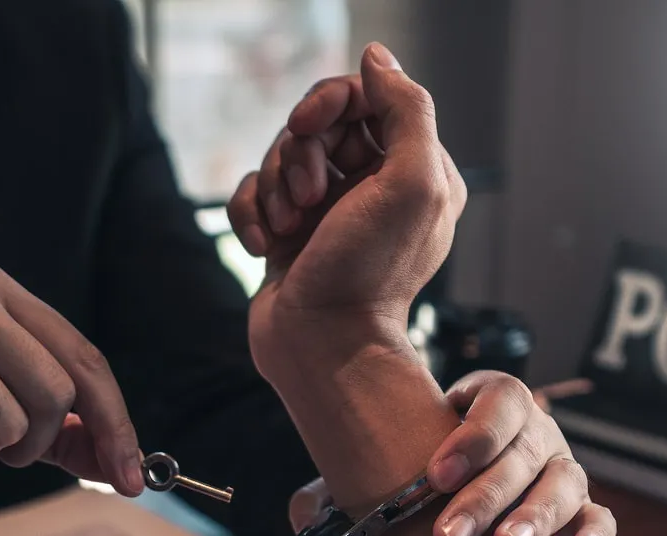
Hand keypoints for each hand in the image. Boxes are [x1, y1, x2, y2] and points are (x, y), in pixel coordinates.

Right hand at [228, 44, 465, 382]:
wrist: (324, 346)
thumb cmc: (369, 273)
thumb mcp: (411, 182)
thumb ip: (406, 109)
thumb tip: (377, 57)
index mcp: (413, 169)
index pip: (366, 97)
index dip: (330, 101)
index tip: (308, 125)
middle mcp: (373, 185)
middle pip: (317, 124)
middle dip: (300, 154)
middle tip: (308, 198)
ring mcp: (328, 210)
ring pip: (282, 156)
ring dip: (276, 188)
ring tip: (290, 228)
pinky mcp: (288, 233)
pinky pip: (254, 194)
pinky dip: (252, 215)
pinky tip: (265, 245)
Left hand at [289, 374, 615, 535]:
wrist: (458, 497)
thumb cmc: (421, 478)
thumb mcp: (389, 468)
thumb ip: (348, 485)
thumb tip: (299, 512)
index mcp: (492, 404)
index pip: (501, 400)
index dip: (472, 435)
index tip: (435, 475)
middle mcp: (534, 434)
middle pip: (522, 454)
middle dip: (485, 497)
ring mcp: (560, 471)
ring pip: (563, 485)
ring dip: (536, 519)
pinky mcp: (581, 513)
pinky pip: (599, 520)